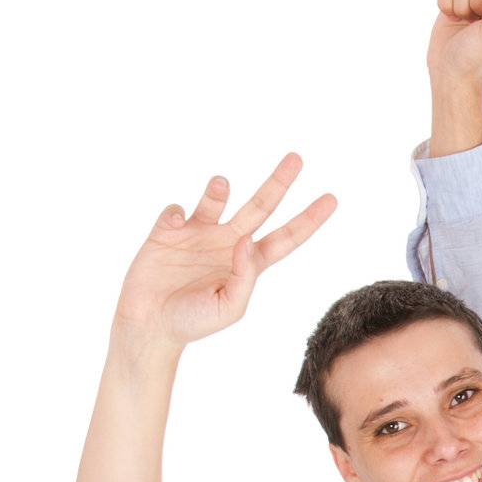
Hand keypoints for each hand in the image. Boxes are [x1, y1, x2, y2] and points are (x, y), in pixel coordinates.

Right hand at [112, 154, 334, 350]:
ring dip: (219, 189)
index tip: (331, 199)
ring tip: (221, 184)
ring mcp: (199, 234)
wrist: (150, 323)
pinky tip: (174, 226)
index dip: (308, 221)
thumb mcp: (229, 308)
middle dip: (278, 183)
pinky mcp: (168, 231)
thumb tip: (248, 241)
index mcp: (248, 264)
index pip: (285, 238)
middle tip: (297, 158)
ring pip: (217, 198)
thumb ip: (245, 276)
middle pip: (261, 207)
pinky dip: (176, 213)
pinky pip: (176, 210)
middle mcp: (228, 243)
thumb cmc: (193, 321)